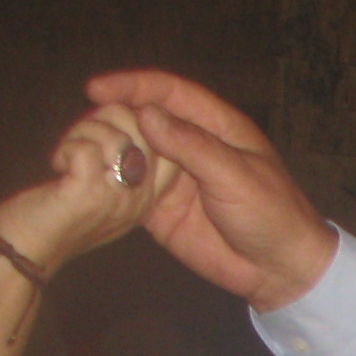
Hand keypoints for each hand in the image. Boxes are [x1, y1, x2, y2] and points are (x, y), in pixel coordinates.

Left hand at [0, 103, 174, 277]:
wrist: (25, 253)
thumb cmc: (56, 214)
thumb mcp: (102, 190)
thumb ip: (121, 161)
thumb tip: (124, 112)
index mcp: (147, 197)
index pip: (168, 142)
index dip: (137, 120)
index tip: (104, 130)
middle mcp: (140, 199)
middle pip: (144, 127)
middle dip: (105, 118)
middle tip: (80, 139)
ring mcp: (117, 198)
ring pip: (116, 134)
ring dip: (82, 132)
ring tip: (66, 154)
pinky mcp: (88, 195)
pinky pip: (86, 148)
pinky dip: (66, 147)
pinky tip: (57, 164)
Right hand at [86, 70, 338, 310]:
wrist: (279, 269)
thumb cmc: (270, 213)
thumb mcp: (234, 175)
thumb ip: (191, 145)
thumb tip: (146, 115)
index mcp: (215, 125)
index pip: (169, 92)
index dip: (133, 86)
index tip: (96, 88)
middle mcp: (190, 145)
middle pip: (143, 119)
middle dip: (112, 118)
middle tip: (83, 128)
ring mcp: (174, 178)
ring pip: (132, 153)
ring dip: (107, 151)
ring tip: (76, 153)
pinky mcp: (162, 210)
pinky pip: (131, 190)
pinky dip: (110, 185)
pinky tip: (87, 182)